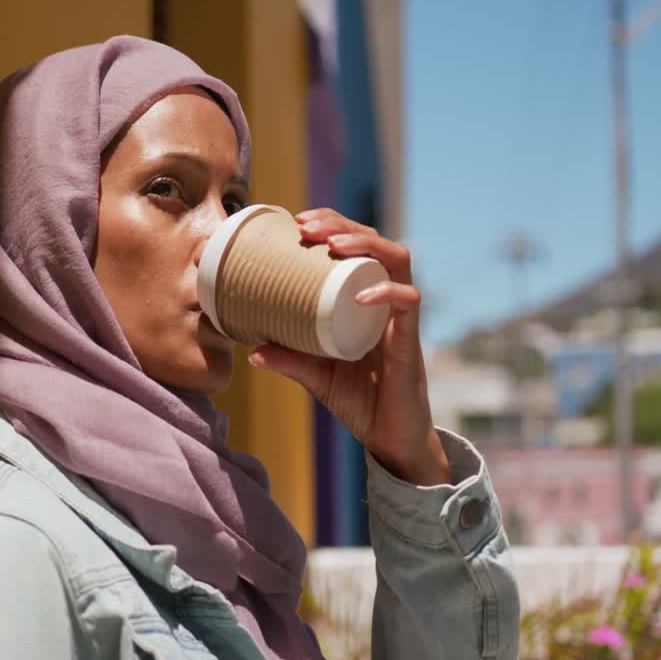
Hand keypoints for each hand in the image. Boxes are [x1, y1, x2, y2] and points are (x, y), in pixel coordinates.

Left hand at [247, 208, 450, 485]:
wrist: (389, 437)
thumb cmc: (357, 398)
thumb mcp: (315, 375)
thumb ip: (289, 359)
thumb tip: (249, 349)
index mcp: (364, 298)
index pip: (356, 244)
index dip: (332, 224)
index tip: (299, 222)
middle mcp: (386, 299)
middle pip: (376, 241)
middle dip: (342, 224)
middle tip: (307, 226)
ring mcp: (401, 317)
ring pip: (397, 260)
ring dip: (366, 243)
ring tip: (334, 244)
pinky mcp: (411, 339)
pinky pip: (408, 303)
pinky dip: (386, 292)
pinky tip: (360, 293)